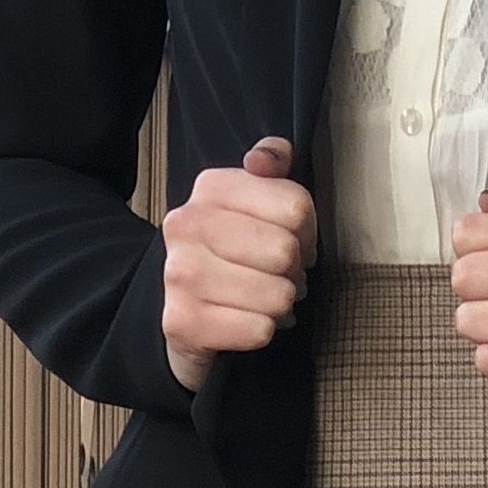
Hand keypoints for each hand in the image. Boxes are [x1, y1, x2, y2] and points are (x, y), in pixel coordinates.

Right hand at [163, 137, 316, 391]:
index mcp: (210, 187)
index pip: (296, 206)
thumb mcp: (253, 202)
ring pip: (277, 295)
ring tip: (260, 298)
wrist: (185, 311)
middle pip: (286, 251)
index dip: (307, 231)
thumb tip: (269, 157)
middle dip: (293, 271)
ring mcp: (180, 274)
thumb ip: (270, 168)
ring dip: (280, 304)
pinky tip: (244, 320)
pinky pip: (260, 330)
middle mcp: (187, 225)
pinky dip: (263, 331)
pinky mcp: (183, 322)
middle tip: (276, 275)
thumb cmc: (232, 253)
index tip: (292, 240)